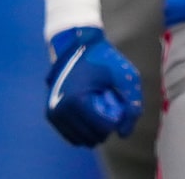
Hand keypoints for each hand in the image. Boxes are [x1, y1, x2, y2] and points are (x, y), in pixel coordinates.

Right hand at [43, 26, 143, 145]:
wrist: (76, 45)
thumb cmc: (104, 59)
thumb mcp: (126, 76)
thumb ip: (133, 105)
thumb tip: (124, 134)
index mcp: (76, 101)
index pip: (104, 128)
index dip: (118, 119)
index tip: (117, 99)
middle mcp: (61, 110)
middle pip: (93, 137)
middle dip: (106, 125)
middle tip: (109, 102)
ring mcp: (53, 114)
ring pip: (82, 140)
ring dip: (95, 129)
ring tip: (99, 106)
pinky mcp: (51, 115)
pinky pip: (72, 136)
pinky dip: (84, 130)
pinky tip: (91, 113)